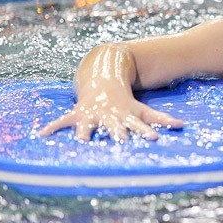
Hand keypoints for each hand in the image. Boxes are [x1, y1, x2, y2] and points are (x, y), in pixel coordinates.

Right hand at [37, 91, 183, 141]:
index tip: (155, 138)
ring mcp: (92, 115)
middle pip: (114, 127)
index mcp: (125, 117)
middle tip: (120, 142)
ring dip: (83, 133)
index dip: (146, 131)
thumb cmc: (125, 102)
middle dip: (117, 134)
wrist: (103, 79)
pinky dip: (52, 127)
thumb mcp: (142, 110)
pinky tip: (41, 135)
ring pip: (87, 125)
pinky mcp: (77, 113)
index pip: (139, 125)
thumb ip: (161, 119)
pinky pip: (62, 121)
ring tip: (80, 142)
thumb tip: (182, 126)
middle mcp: (109, 117)